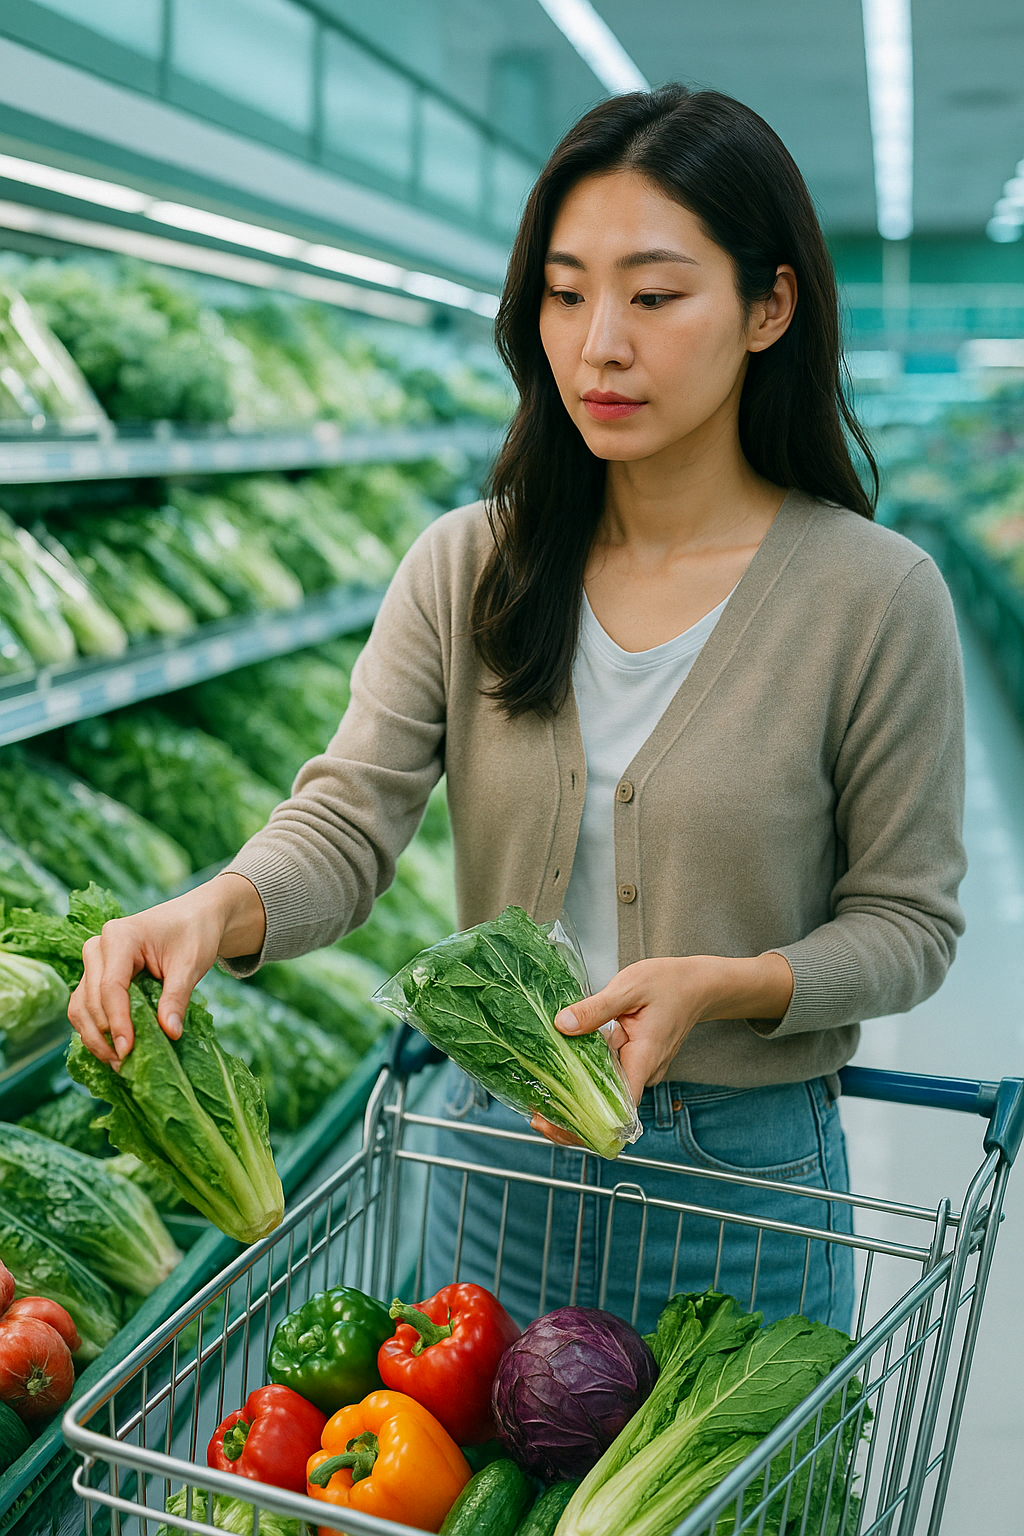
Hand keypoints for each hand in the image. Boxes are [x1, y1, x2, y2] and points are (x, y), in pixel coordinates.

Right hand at [68, 873, 265, 1065]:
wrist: (193, 918)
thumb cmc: (194, 934)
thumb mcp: (191, 964)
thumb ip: (177, 997)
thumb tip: (170, 1034)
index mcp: (120, 937)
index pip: (111, 987)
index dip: (117, 1022)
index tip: (128, 1050)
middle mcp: (98, 947)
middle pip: (90, 1000)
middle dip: (105, 1036)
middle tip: (124, 1065)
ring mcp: (94, 962)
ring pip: (81, 1006)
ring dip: (94, 1037)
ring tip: (117, 1063)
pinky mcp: (96, 976)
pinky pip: (86, 1006)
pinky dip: (95, 1029)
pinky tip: (111, 1050)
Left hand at [529, 952, 793, 1142]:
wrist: (698, 985)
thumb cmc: (669, 983)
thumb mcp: (629, 987)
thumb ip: (595, 1008)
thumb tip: (561, 1025)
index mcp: (643, 1060)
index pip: (617, 1111)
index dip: (586, 1125)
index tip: (554, 1122)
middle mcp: (642, 1073)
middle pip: (606, 1112)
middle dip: (571, 1120)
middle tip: (535, 1115)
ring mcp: (638, 1070)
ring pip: (604, 1097)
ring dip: (574, 1103)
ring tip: (539, 1099)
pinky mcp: (632, 1062)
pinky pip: (606, 1079)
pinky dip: (583, 1081)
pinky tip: (558, 1075)